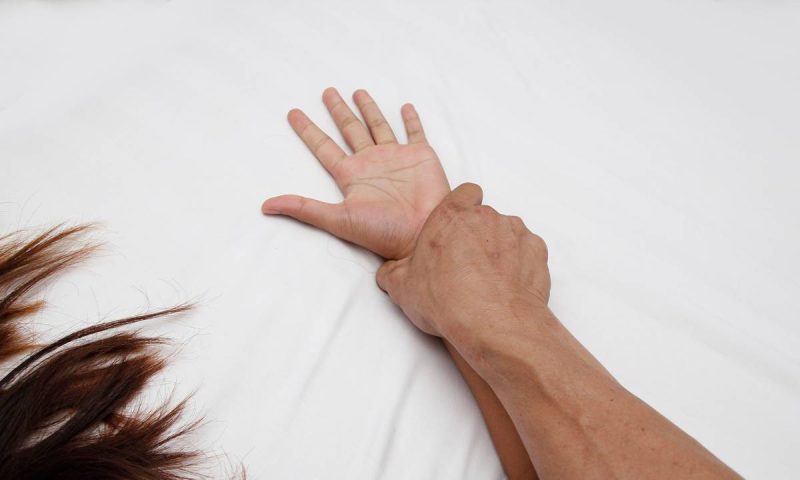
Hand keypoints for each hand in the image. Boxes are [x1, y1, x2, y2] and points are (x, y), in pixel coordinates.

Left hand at [261, 88, 449, 258]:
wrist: (424, 233)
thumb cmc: (384, 231)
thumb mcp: (338, 219)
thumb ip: (304, 209)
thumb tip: (265, 206)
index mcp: (351, 175)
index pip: (323, 147)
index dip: (307, 130)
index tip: (292, 113)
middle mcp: (371, 163)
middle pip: (349, 130)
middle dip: (338, 111)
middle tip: (326, 92)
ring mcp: (396, 158)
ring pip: (378, 126)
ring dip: (369, 109)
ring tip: (358, 92)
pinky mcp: (420, 156)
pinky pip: (414, 133)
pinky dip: (411, 119)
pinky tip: (404, 106)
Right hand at [375, 183, 550, 338]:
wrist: (493, 323)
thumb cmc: (447, 300)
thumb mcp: (402, 288)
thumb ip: (393, 272)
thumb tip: (390, 273)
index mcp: (452, 215)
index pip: (464, 193)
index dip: (463, 207)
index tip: (457, 227)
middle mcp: (486, 217)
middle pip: (484, 217)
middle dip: (478, 236)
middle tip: (467, 265)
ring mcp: (515, 232)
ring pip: (507, 233)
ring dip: (500, 250)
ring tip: (489, 281)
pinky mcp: (537, 252)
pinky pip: (528, 251)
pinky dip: (521, 265)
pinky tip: (508, 286)